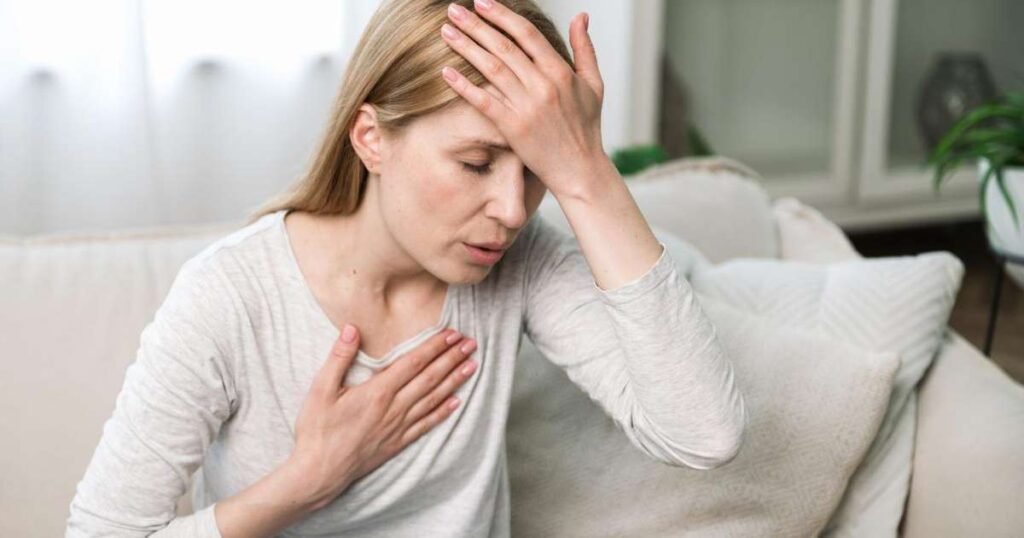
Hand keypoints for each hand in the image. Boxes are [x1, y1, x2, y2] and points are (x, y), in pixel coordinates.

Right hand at [290, 325, 478, 508]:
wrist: (318, 472)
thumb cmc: (317, 430)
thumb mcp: (320, 390)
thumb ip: (338, 357)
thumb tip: (351, 329)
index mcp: (377, 392)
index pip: (413, 363)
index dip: (434, 347)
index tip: (451, 333)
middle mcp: (393, 408)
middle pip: (430, 378)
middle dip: (452, 359)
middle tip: (471, 344)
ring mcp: (398, 427)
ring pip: (433, 399)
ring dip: (454, 381)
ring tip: (472, 366)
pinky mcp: (397, 443)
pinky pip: (426, 425)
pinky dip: (443, 412)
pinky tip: (456, 402)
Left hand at [440, 0, 606, 199]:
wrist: (579, 169)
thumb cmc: (586, 127)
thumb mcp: (594, 84)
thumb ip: (585, 48)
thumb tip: (581, 15)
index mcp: (561, 72)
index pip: (526, 34)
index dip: (502, 16)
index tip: (481, 3)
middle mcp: (543, 86)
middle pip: (503, 47)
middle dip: (476, 26)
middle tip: (453, 10)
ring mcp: (527, 107)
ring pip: (491, 69)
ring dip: (466, 48)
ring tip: (446, 32)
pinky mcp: (513, 128)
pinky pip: (484, 102)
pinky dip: (465, 86)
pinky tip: (447, 71)